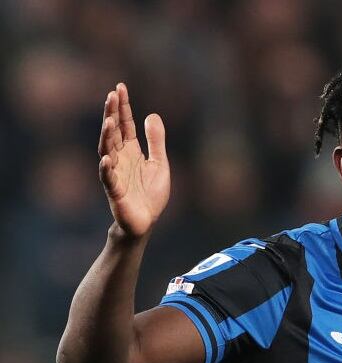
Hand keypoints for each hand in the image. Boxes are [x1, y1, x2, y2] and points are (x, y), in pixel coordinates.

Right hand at [97, 83, 169, 238]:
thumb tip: (153, 114)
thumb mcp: (159, 163)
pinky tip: (106, 158)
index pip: (125, 124)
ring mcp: (115, 173)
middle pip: (114, 133)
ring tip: (109, 121)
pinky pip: (108, 179)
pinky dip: (106, 169)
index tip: (120, 87)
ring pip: (107, 151)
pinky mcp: (115, 191)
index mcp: (132, 151)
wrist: (146, 221)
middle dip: (112, 114)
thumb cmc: (151, 194)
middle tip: (112, 95)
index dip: (123, 107)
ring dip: (107, 136)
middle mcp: (120, 159)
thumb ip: (156, 141)